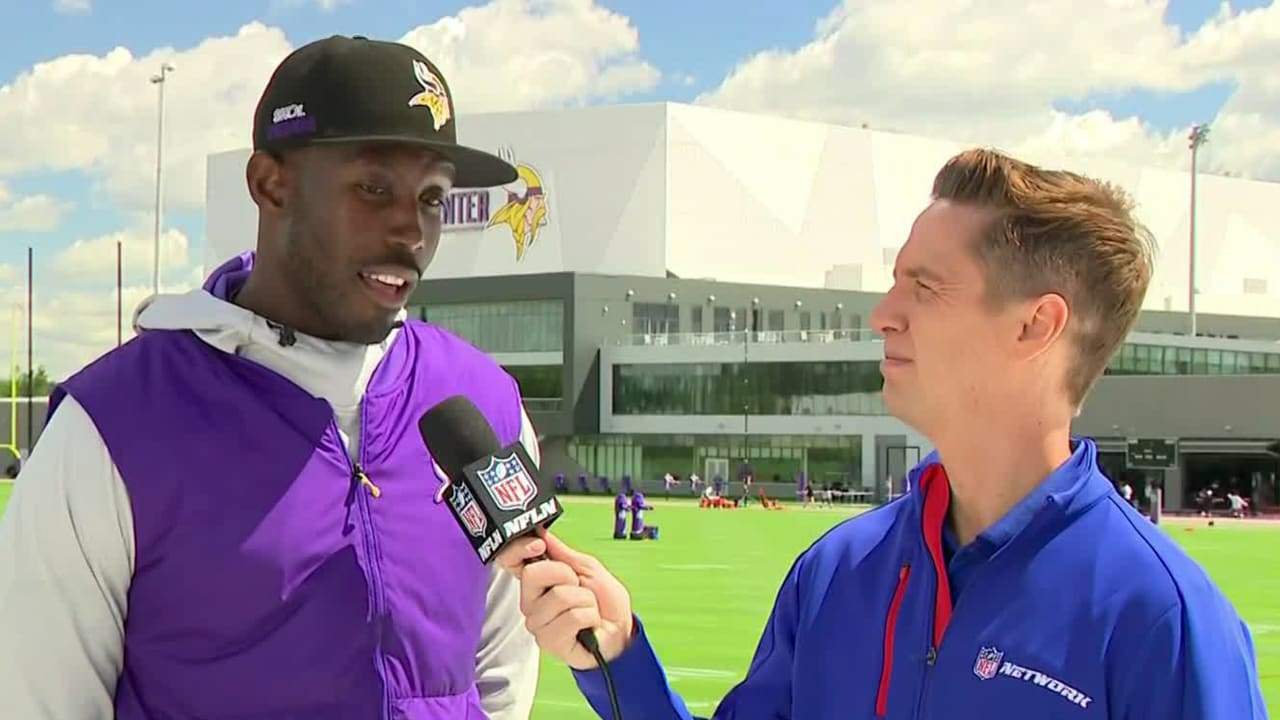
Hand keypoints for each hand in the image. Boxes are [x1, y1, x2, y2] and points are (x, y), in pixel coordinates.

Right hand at [496, 532, 634, 669]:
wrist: (620, 632)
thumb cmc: (605, 603)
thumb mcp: (588, 568)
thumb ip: (562, 553)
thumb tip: (541, 533)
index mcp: (537, 582)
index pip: (510, 560)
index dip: (517, 548)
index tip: (538, 545)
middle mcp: (531, 602)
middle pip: (533, 574)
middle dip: (567, 575)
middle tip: (579, 587)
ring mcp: (537, 623)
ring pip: (559, 596)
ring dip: (586, 600)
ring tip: (588, 609)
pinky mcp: (548, 642)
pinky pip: (572, 617)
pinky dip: (590, 616)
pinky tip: (588, 624)